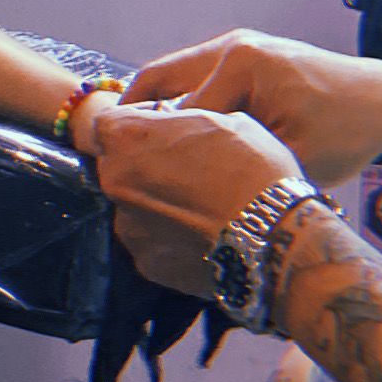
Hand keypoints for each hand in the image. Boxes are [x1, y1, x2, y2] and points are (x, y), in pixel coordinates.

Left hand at [84, 100, 307, 301]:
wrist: (274, 236)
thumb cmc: (254, 169)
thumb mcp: (224, 120)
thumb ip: (183, 119)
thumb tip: (174, 122)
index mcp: (127, 138)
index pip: (107, 123)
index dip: (135, 123)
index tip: (162, 128)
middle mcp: (115, 181)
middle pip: (118, 165)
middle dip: (144, 163)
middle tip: (188, 168)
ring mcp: (128, 225)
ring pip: (134, 205)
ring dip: (156, 202)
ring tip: (201, 206)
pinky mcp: (147, 262)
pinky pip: (151, 240)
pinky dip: (169, 237)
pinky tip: (202, 233)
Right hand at [119, 26, 381, 188]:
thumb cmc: (347, 130)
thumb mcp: (284, 156)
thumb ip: (230, 160)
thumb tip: (185, 178)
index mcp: (238, 63)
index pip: (176, 112)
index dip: (153, 148)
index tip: (131, 177)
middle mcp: (233, 45)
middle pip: (159, 80)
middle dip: (138, 119)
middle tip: (116, 156)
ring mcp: (241, 45)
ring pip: (178, 79)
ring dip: (163, 112)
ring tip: (148, 153)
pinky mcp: (250, 55)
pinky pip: (201, 79)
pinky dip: (187, 105)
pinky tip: (188, 141)